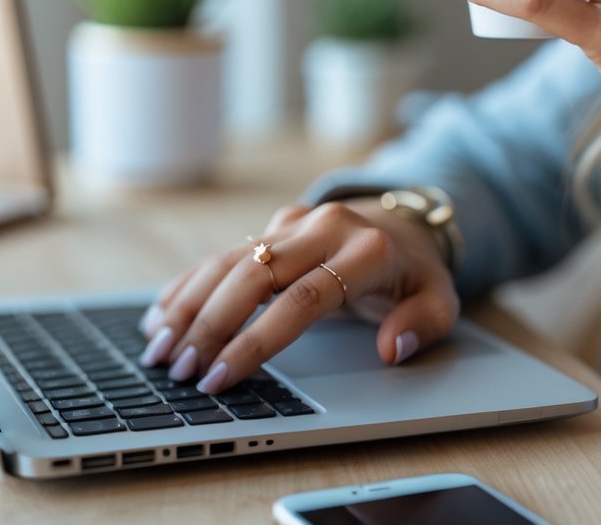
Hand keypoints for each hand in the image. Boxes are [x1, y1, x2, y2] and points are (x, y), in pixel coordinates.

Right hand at [136, 201, 459, 393]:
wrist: (403, 223)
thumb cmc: (416, 274)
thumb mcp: (440, 302)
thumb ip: (421, 326)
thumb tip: (391, 349)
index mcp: (367, 251)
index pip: (305, 298)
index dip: (260, 340)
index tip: (223, 377)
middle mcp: (325, 229)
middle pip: (255, 275)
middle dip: (211, 326)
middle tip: (181, 371)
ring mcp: (296, 222)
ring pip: (231, 261)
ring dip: (190, 306)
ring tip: (159, 352)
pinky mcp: (274, 225)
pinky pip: (224, 253)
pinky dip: (190, 285)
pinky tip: (161, 316)